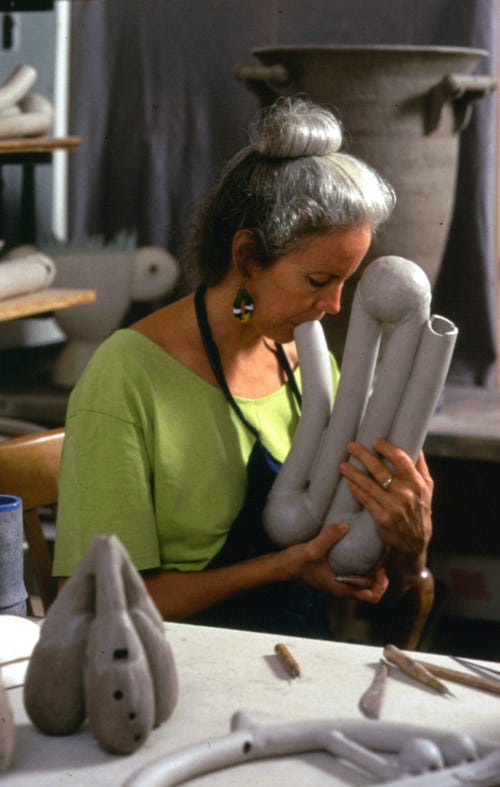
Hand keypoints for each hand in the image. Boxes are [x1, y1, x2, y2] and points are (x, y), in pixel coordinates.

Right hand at [277, 522, 388, 603]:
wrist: (280, 567)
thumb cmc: (295, 564)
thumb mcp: (312, 550)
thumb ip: (329, 537)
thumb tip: (346, 524)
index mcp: (342, 588)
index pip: (372, 596)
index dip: (382, 583)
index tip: (382, 566)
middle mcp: (343, 587)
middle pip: (372, 587)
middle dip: (381, 572)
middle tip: (382, 552)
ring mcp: (339, 580)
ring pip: (364, 579)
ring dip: (372, 567)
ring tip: (374, 547)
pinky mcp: (334, 572)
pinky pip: (354, 571)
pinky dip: (361, 562)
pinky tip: (357, 545)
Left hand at [339, 439, 432, 556]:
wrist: (416, 542)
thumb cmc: (420, 509)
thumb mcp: (427, 488)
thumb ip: (420, 466)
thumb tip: (415, 443)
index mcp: (416, 482)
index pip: (401, 459)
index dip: (386, 448)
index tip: (375, 441)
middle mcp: (405, 493)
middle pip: (380, 469)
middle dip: (363, 455)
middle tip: (350, 445)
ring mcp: (393, 506)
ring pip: (369, 484)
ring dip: (353, 472)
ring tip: (343, 465)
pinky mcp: (382, 518)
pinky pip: (366, 500)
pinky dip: (356, 490)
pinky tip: (348, 482)